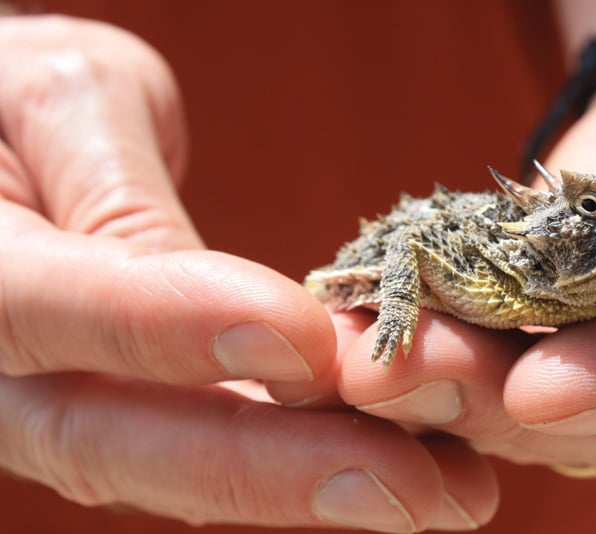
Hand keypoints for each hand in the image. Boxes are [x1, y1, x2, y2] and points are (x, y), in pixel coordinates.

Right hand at [0, 15, 496, 530]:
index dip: (173, 327)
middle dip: (276, 470)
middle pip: (126, 439)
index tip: (304, 342)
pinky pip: (212, 437)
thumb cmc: (23, 102)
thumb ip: (127, 204)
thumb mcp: (66, 104)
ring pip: (181, 463)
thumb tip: (230, 315)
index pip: (54, 308)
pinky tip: (407, 463)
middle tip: (418, 493)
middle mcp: (5, 368)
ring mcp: (63, 401)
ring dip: (316, 485)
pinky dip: (306, 454)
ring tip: (448, 494)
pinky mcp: (128, 405)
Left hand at [335, 10, 595, 479]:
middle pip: (588, 417)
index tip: (544, 386)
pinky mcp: (530, 338)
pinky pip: (474, 347)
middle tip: (392, 378)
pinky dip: (412, 341)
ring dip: (428, 382)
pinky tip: (350, 328)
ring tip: (350, 359)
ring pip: (513, 396)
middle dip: (486, 398)